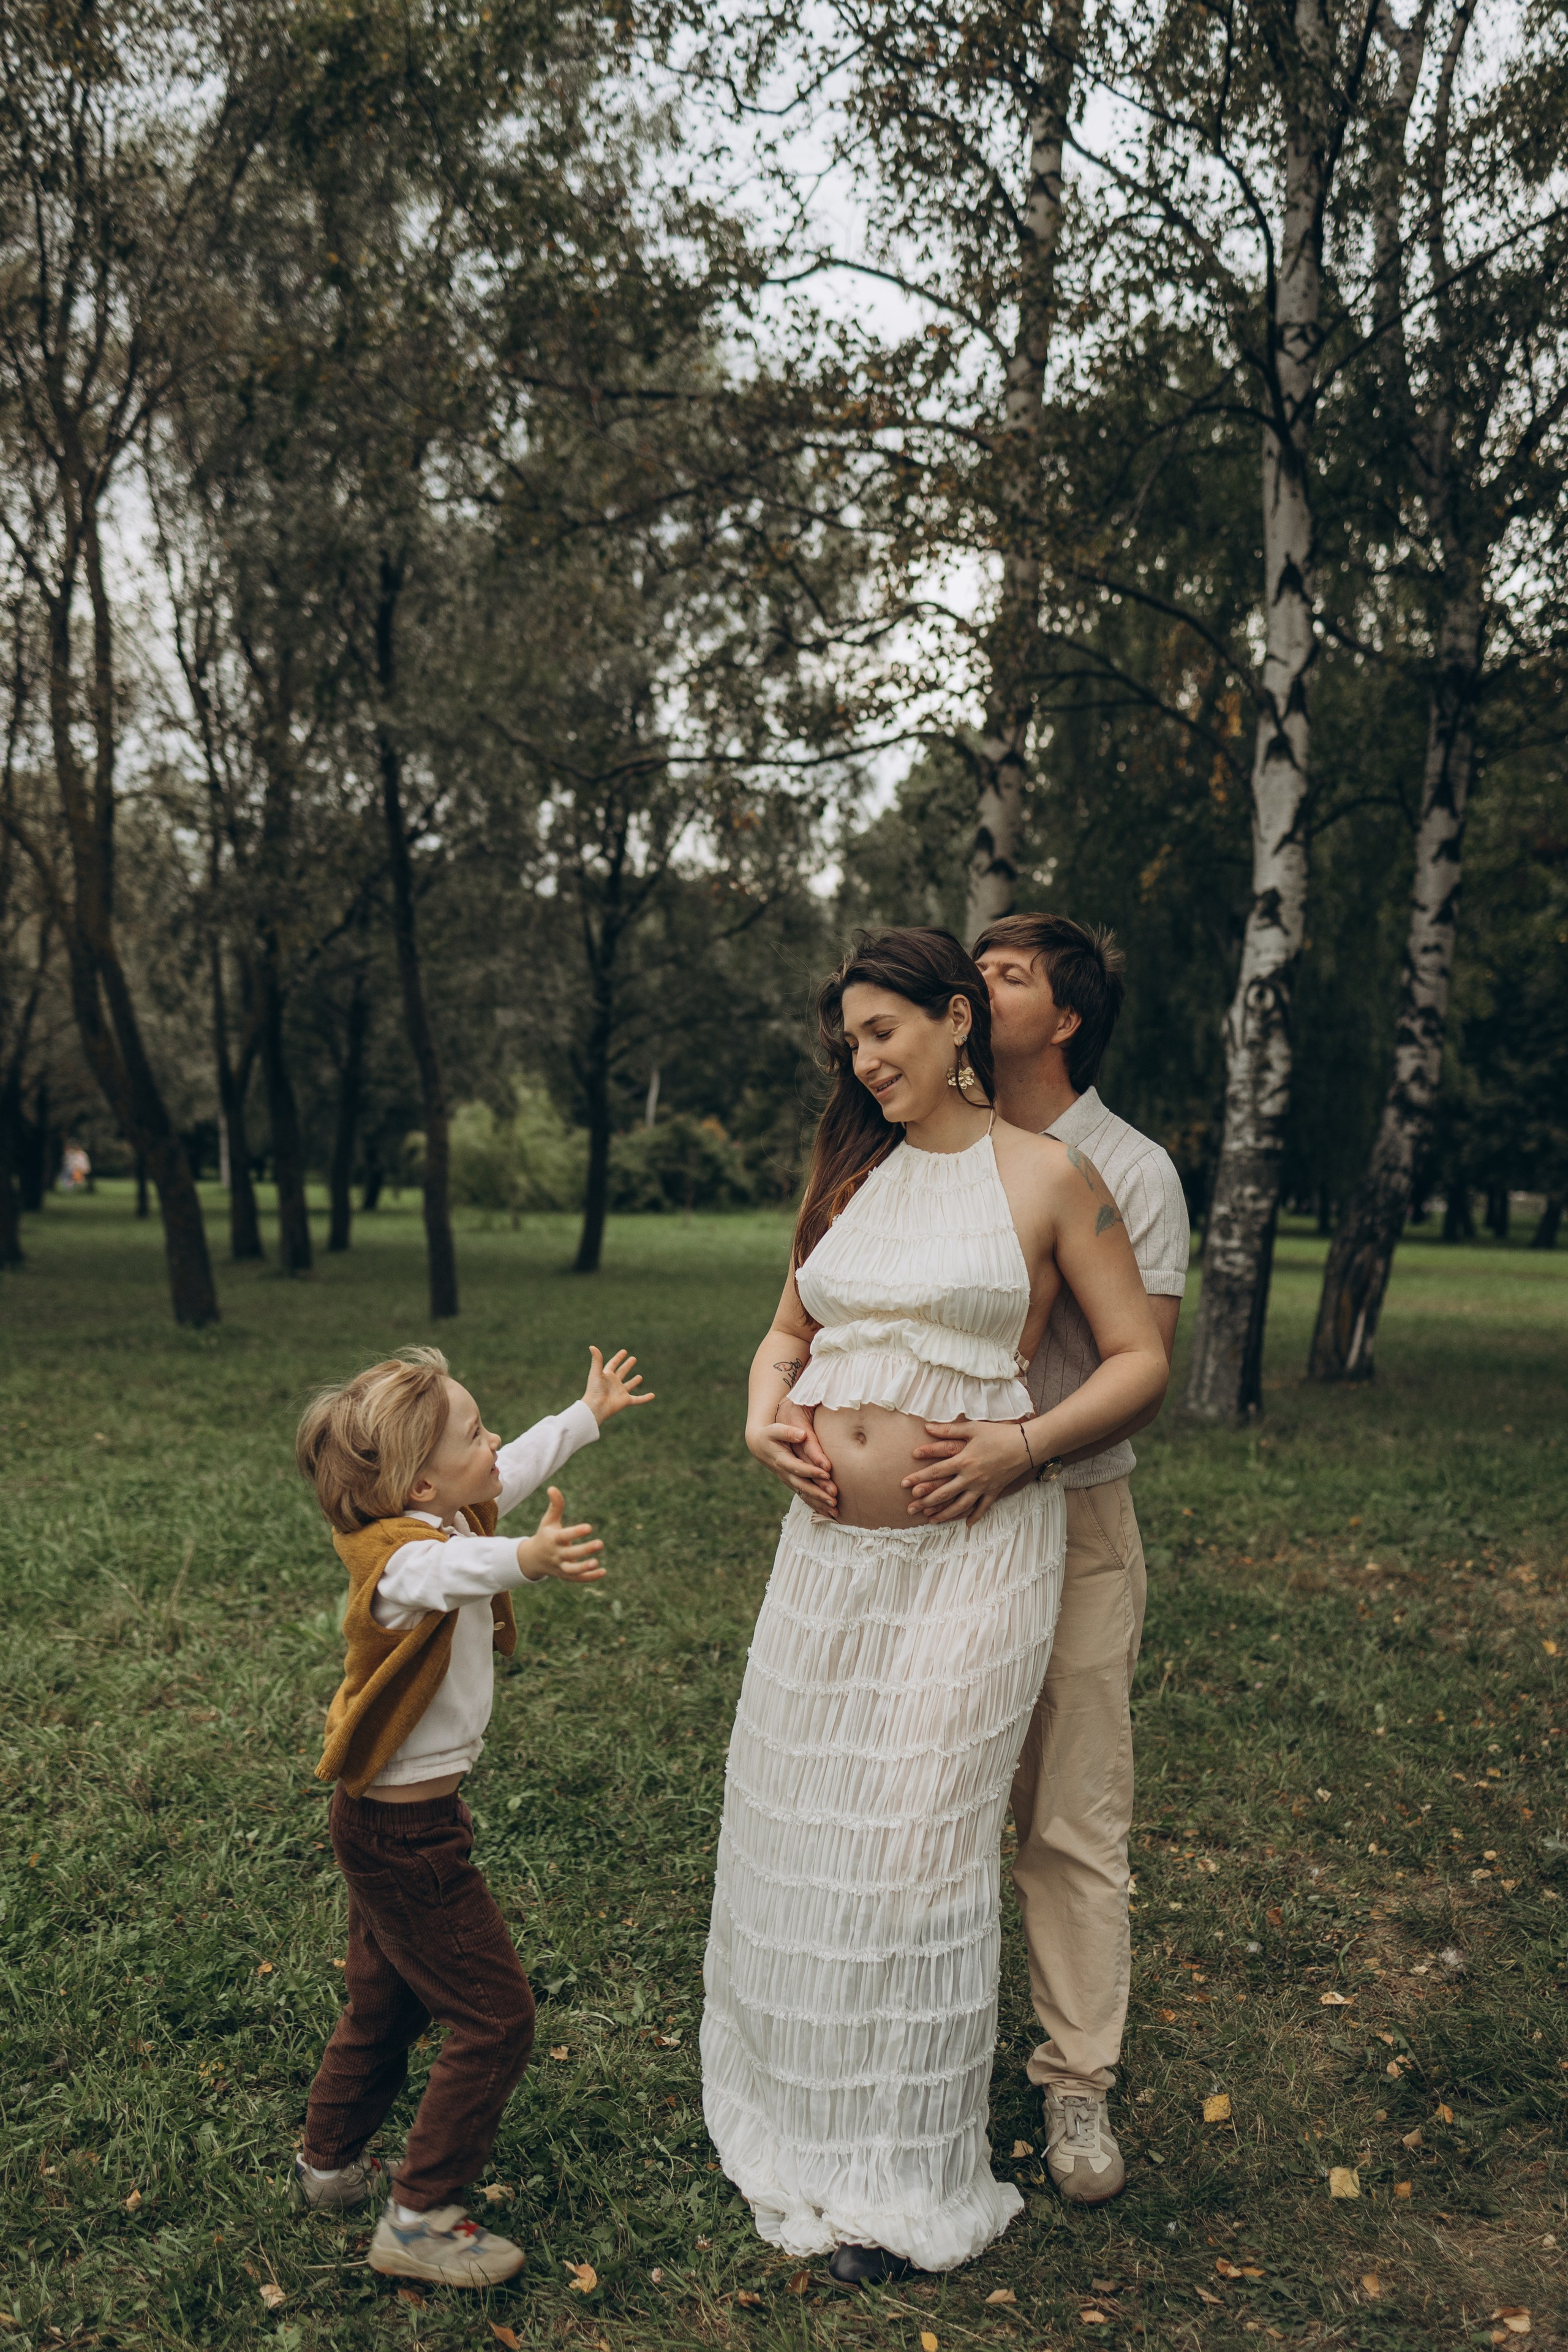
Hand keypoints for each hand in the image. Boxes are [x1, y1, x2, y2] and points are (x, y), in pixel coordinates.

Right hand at [518, 1486, 604, 1581]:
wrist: (533, 1559)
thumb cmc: (545, 1535)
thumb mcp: (548, 1521)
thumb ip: (555, 1506)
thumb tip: (553, 1488)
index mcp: (553, 1539)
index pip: (564, 1536)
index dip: (576, 1533)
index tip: (589, 1527)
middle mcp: (556, 1554)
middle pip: (570, 1554)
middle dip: (584, 1550)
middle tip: (601, 1543)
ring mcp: (560, 1567)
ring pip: (572, 1570)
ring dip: (584, 1568)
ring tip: (597, 1562)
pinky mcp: (565, 1576)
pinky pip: (577, 1579)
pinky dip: (589, 1578)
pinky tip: (603, 1572)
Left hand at [582, 1345, 654, 1425]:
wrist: (596, 1406)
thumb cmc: (595, 1389)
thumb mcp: (596, 1372)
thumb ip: (596, 1359)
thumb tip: (592, 1346)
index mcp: (607, 1376)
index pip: (613, 1364)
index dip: (618, 1358)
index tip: (624, 1351)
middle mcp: (614, 1383)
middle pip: (622, 1372)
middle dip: (627, 1366)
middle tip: (633, 1358)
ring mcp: (620, 1392)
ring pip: (629, 1385)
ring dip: (634, 1381)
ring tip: (640, 1377)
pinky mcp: (625, 1400)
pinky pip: (638, 1399)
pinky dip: (645, 1398)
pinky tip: (652, 1395)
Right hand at [746, 1405, 838, 1517]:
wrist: (760, 1446)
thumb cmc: (769, 1435)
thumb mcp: (775, 1430)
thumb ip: (787, 1432)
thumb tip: (802, 1434)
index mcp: (782, 1460)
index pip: (798, 1468)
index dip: (811, 1471)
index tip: (827, 1474)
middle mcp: (785, 1474)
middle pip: (802, 1486)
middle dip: (818, 1494)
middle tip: (833, 1499)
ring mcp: (789, 1481)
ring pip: (804, 1495)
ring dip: (819, 1504)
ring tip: (835, 1511)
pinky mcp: (793, 1484)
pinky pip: (805, 1497)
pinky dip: (817, 1506)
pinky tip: (829, 1513)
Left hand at [902, 1420, 1030, 1524]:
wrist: (1026, 1445)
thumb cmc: (998, 1434)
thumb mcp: (973, 1428)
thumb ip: (949, 1430)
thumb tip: (927, 1427)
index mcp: (964, 1460)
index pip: (935, 1471)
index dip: (918, 1478)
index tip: (904, 1484)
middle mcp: (971, 1477)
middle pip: (943, 1493)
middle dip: (925, 1502)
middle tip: (910, 1509)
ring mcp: (983, 1487)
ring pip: (960, 1505)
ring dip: (944, 1514)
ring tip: (930, 1520)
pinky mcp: (994, 1491)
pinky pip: (982, 1508)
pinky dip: (973, 1516)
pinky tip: (966, 1524)